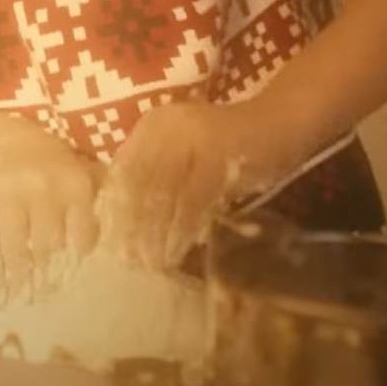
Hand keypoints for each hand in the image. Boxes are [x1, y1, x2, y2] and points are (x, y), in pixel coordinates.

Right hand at [0, 137, 99, 303]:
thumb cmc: (51, 171)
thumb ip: (97, 207)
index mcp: (74, 185)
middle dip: (44, 274)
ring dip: (15, 276)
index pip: (80, 238)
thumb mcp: (79, 177)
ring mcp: (8, 192)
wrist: (6, 142)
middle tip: (41, 296)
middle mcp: (42, 187)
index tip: (70, 279)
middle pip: (46, 247)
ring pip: (13, 248)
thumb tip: (121, 250)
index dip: (74, 261)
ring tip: (16, 296)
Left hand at [98, 101, 296, 270]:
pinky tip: (179, 249)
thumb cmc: (227, 146)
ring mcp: (194, 137)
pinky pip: (194, 199)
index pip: (123, 169)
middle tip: (128, 258)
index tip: (108, 239)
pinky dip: (184, 228)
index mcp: (154, 123)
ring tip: (152, 262)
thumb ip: (153, 176)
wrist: (278, 124)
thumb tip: (118, 219)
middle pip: (139, 183)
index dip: (114, 207)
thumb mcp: (182, 154)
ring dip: (156, 232)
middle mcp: (168, 125)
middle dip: (131, 224)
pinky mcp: (220, 155)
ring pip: (164, 194)